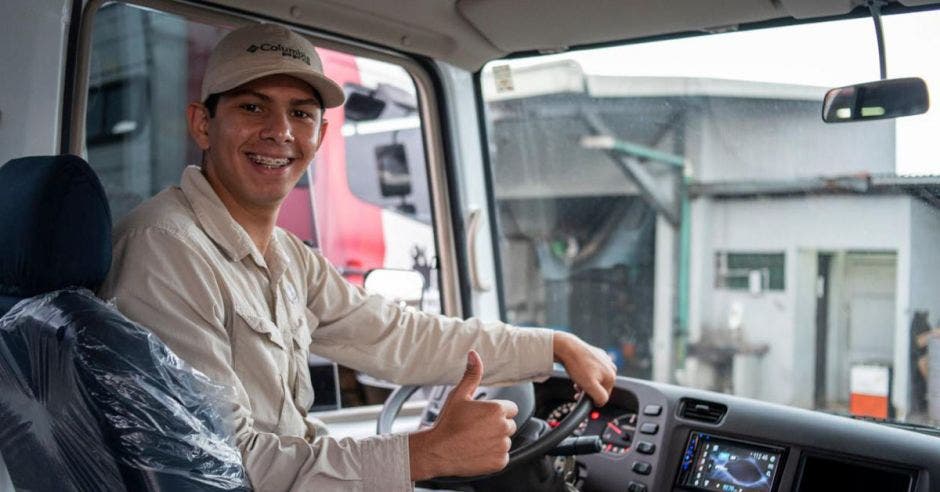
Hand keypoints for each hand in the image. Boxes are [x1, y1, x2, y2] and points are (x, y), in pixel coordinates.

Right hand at [408, 351, 518, 480]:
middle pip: (509, 424)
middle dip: (496, 426)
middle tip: (476, 429)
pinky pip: (503, 457)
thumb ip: (471, 374)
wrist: (436, 450)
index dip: (496, 412)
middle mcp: (503, 427)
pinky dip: (493, 456)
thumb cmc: (447, 422)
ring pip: (505, 441)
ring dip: (495, 441)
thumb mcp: (459, 394)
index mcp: (497, 409)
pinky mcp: (500, 462)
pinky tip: (478, 451)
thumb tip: (474, 355)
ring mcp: (502, 446)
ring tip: (475, 440)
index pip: (510, 408)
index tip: (482, 417)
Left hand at [552, 332, 616, 405]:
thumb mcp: (589, 386)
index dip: (591, 398)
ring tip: (577, 379)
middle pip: (600, 387)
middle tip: (577, 387)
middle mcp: (611, 367)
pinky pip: (593, 369)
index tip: (580, 395)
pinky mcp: (597, 354)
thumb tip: (602, 402)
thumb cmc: (577, 365)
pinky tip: (578, 370)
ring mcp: (604, 359)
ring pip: (596, 378)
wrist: (567, 347)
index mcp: (611, 376)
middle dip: (588, 389)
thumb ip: (600, 397)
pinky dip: (585, 373)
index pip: (604, 396)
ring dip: (586, 382)